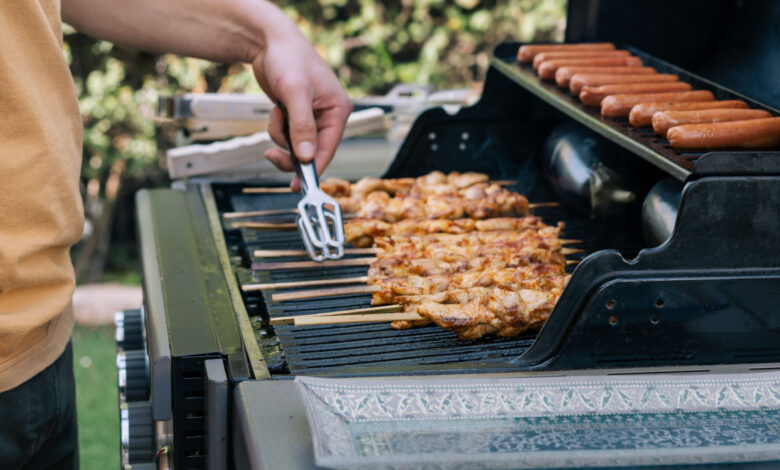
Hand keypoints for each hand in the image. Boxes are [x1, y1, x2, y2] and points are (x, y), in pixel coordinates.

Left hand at [250, 11, 351, 190]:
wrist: (268, 42)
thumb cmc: (288, 59)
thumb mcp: (295, 93)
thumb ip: (302, 127)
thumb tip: (306, 157)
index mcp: (338, 110)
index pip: (328, 148)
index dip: (313, 167)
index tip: (299, 185)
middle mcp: (329, 116)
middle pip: (312, 151)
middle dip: (291, 152)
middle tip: (272, 156)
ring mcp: (313, 117)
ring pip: (297, 145)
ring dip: (281, 135)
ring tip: (276, 113)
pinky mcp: (297, 116)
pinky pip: (288, 135)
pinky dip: (278, 128)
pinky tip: (276, 110)